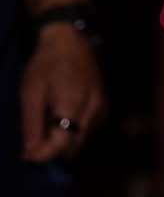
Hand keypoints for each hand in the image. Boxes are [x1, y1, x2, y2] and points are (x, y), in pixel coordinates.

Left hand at [20, 22, 104, 160]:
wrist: (70, 40)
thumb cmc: (46, 63)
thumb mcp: (30, 91)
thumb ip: (31, 124)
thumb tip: (30, 154)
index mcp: (72, 104)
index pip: (60, 146)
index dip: (41, 155)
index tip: (26, 153)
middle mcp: (92, 109)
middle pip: (72, 148)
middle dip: (51, 148)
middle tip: (36, 133)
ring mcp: (101, 108)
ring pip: (81, 142)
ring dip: (63, 140)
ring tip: (49, 120)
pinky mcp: (104, 106)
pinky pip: (88, 131)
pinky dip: (74, 131)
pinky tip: (63, 115)